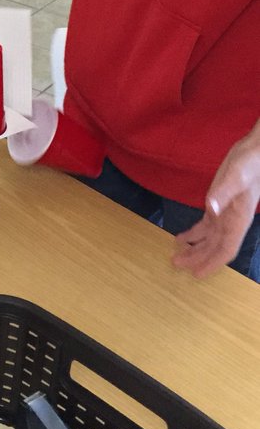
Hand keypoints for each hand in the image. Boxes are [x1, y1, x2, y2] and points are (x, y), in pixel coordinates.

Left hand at [172, 129, 259, 277]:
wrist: (254, 153)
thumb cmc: (249, 165)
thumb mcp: (236, 177)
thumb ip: (222, 193)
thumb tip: (210, 208)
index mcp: (238, 220)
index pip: (226, 249)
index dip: (212, 263)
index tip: (197, 274)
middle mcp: (232, 221)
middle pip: (214, 247)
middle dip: (197, 258)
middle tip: (177, 265)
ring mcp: (225, 214)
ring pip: (209, 239)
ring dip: (194, 248)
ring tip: (176, 256)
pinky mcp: (218, 204)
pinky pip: (206, 226)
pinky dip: (194, 234)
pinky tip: (182, 238)